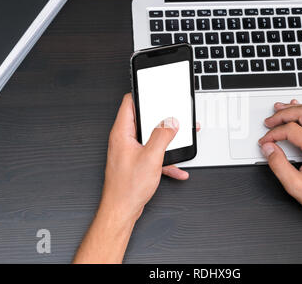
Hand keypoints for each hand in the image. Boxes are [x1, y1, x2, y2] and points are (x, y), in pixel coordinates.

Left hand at [100, 93, 195, 222]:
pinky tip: (176, 167)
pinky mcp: (136, 162)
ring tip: (179, 139)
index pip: (129, 102)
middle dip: (160, 117)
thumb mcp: (151, 157)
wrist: (122, 210)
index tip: (155, 91)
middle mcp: (123, 139)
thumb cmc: (127, 188)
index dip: (143, 94)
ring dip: (165, 139)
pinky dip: (165, 158)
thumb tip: (171, 122)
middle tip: (173, 114)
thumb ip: (163, 136)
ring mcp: (129, 151)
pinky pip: (153, 154)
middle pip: (143, 119)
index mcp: (122, 133)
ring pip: (150, 137)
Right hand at [258, 100, 301, 223]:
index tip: (266, 141)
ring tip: (281, 109)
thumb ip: (278, 165)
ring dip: (296, 108)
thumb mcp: (295, 186)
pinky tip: (299, 111)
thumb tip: (269, 149)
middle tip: (270, 120)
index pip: (291, 130)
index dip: (273, 134)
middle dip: (283, 114)